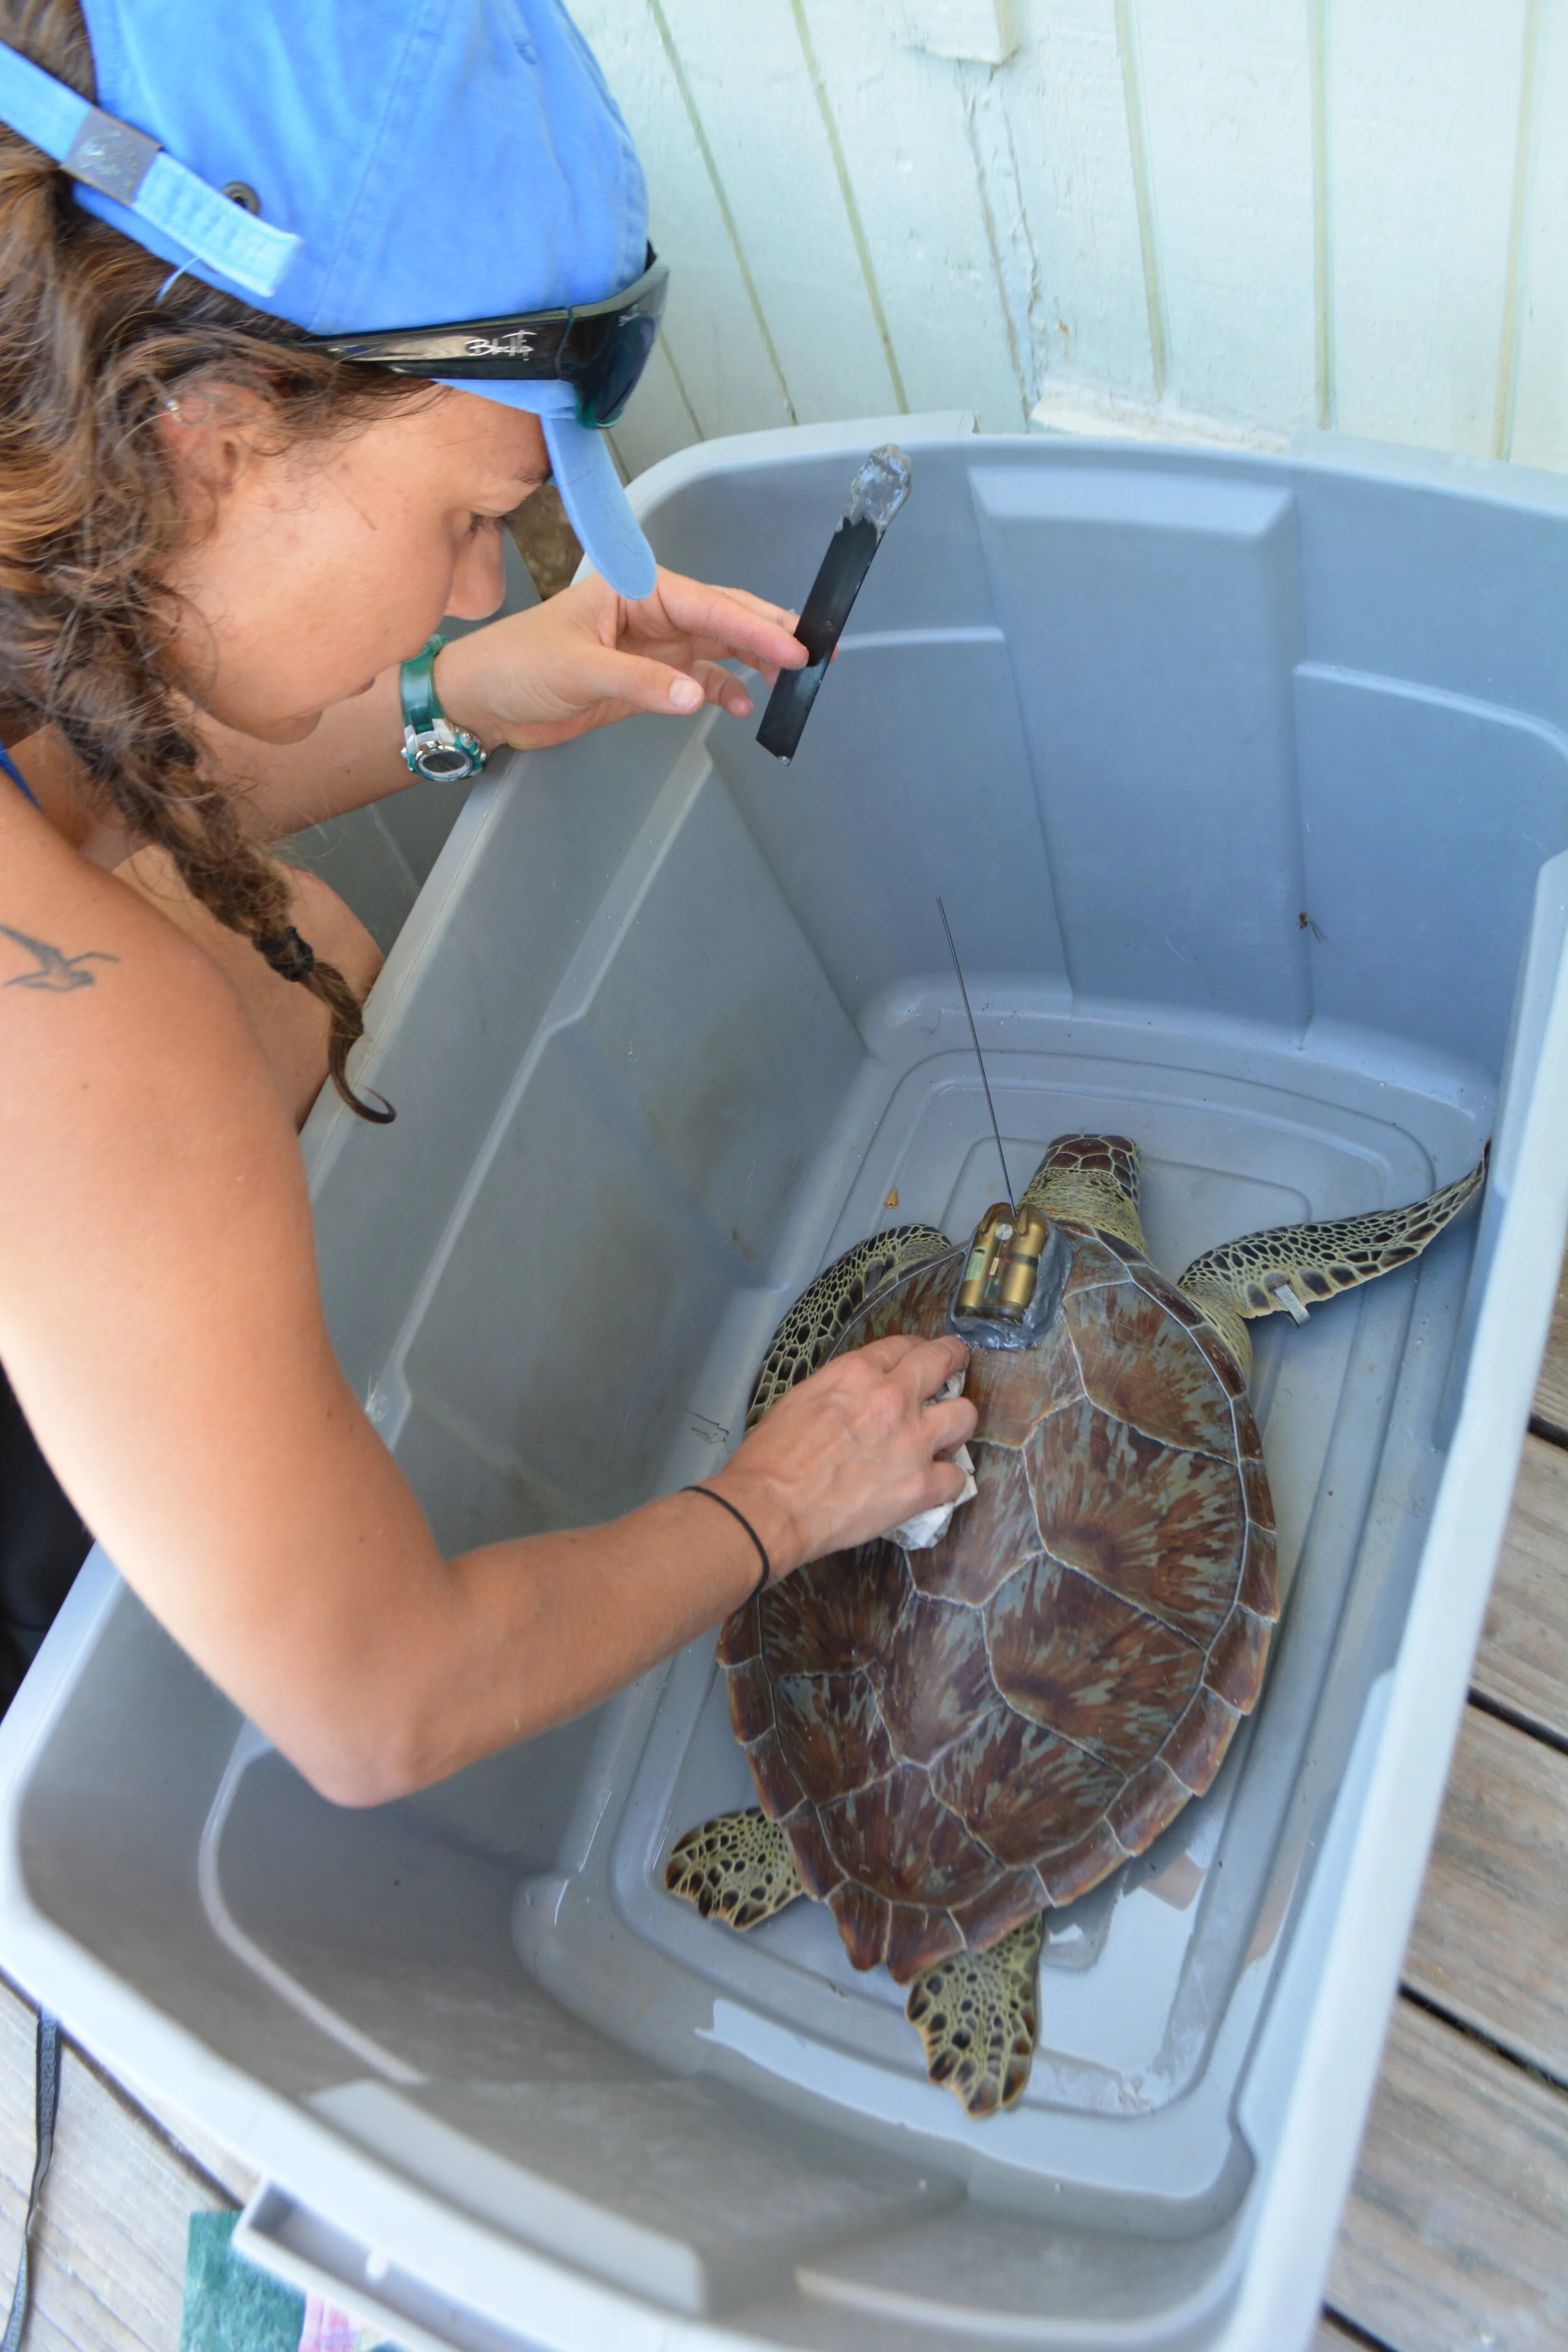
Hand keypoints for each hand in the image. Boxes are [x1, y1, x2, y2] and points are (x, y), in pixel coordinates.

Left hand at [433, 566, 806, 750]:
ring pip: (718, 647)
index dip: (754, 627)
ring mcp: (651, 646)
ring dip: (754, 662)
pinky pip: (698, 680)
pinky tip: (745, 706)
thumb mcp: (578, 670)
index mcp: (635, 590)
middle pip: (723, 617)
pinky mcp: (647, 679)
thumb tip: (696, 696)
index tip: (793, 646)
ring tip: (794, 679)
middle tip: (818, 651)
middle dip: (769, 632)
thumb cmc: (516, 665)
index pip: (707, 605)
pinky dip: (723, 691)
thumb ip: (640, 684)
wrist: (482, 701)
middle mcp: (650, 611)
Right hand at [711, 1336, 976, 1579]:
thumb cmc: (771, 1458)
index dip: (914, 1350)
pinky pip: (957, 1478)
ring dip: (956, 1423)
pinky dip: (948, 1482)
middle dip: (951, 1360)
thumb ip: (840, 1389)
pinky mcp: (921, 1484)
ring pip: (964, 1415)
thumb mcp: (800, 1398)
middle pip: (942, 1361)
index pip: (902, 1345)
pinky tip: (935, 1485)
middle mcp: (893, 1397)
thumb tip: (857, 1396)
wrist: (772, 1506)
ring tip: (946, 1436)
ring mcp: (913, 1441)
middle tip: (954, 1367)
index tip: (918, 1357)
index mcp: (857, 1373)